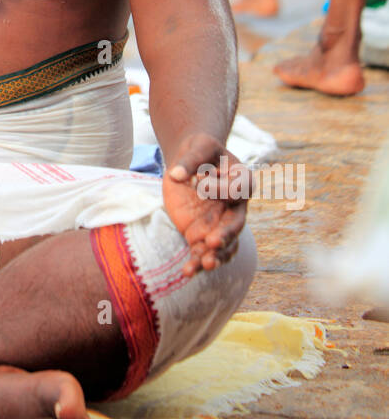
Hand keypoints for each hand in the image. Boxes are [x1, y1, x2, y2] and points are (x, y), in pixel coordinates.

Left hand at [162, 133, 249, 277]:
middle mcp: (235, 207)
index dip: (220, 190)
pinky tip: (188, 272)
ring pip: (224, 245)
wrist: (190, 164)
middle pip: (236, 224)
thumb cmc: (200, 151)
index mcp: (242, 182)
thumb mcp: (198, 147)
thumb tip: (177, 174)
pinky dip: (197, 262)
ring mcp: (220, 223)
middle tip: (214, 241)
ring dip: (215, 256)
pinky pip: (203, 252)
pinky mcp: (202, 234)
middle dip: (226, 234)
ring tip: (205, 264)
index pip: (236, 191)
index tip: (202, 184)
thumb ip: (191, 159)